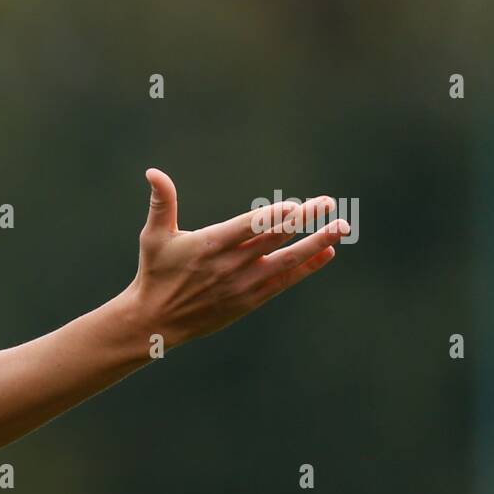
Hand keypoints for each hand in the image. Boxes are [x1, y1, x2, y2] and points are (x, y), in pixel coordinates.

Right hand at [123, 168, 348, 346]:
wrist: (156, 321)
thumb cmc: (155, 273)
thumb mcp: (153, 236)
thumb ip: (162, 202)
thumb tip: (153, 172)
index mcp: (209, 244)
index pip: (247, 227)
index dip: (272, 216)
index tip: (295, 205)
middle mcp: (230, 265)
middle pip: (274, 238)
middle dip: (303, 219)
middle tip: (327, 202)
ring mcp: (242, 284)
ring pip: (287, 261)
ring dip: (316, 243)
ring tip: (341, 226)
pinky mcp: (249, 300)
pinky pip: (284, 281)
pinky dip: (306, 267)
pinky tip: (326, 252)